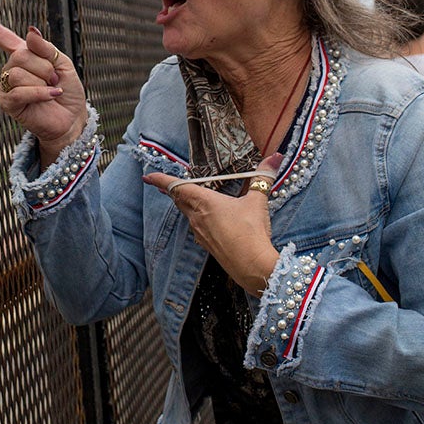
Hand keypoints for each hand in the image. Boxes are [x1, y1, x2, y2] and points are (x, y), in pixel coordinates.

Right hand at [0, 9, 87, 161]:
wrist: (72, 118)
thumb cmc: (66, 89)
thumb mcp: (61, 62)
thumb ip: (45, 47)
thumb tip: (30, 31)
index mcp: (22, 54)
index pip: (0, 36)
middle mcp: (11, 68)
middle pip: (20, 55)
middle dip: (44, 67)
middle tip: (54, 78)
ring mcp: (7, 86)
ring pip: (19, 73)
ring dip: (43, 81)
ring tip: (51, 89)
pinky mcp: (8, 104)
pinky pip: (20, 92)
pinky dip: (40, 93)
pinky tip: (51, 95)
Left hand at [143, 154, 283, 295]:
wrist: (252, 266)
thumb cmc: (251, 232)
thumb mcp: (258, 201)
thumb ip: (264, 176)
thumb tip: (275, 156)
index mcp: (204, 202)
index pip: (177, 187)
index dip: (161, 180)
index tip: (147, 176)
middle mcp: (197, 217)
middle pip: (179, 200)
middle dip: (172, 191)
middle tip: (164, 184)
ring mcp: (200, 233)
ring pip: (187, 214)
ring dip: (183, 204)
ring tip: (184, 198)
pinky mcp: (207, 244)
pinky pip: (196, 227)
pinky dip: (196, 219)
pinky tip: (204, 220)